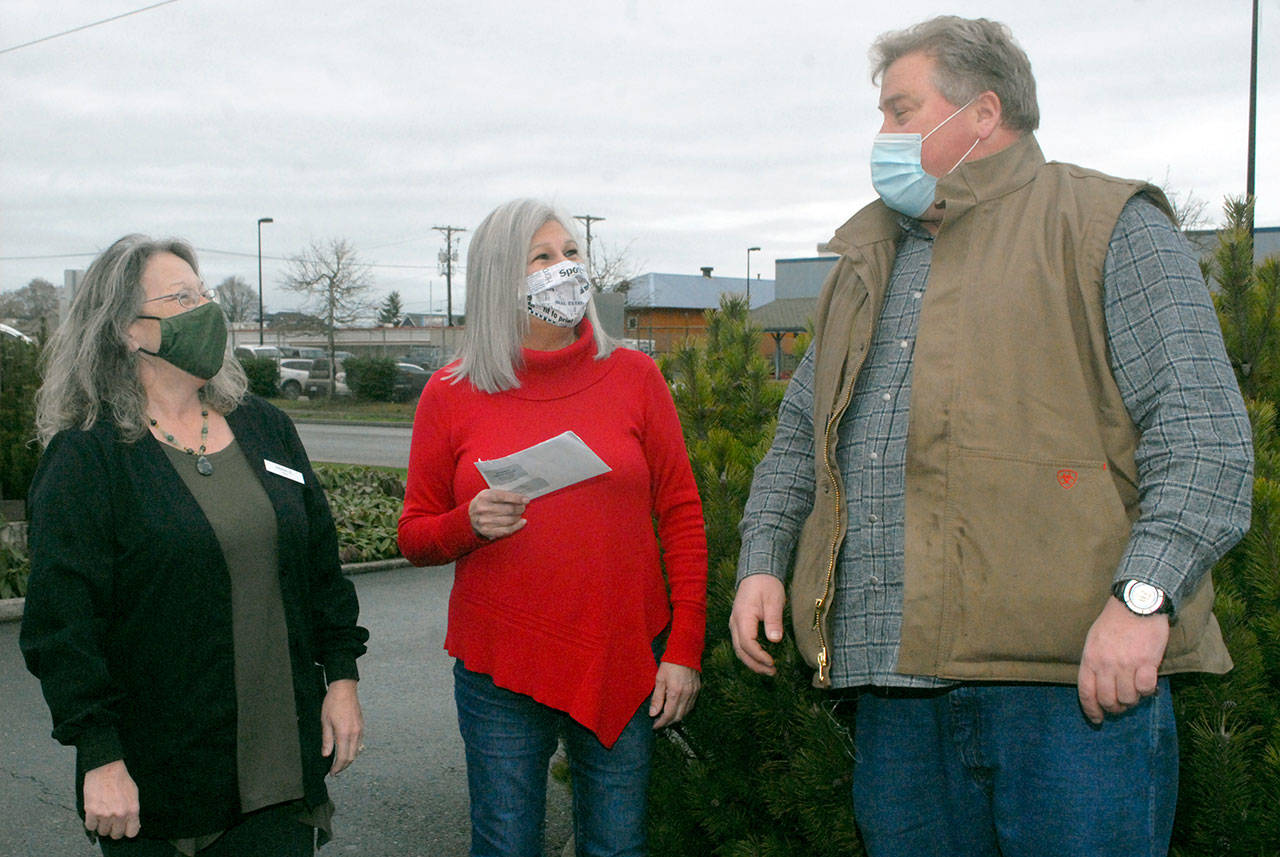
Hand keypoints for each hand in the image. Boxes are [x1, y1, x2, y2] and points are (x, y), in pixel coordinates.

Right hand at [83, 759, 139, 839]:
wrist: (106, 769)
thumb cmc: (120, 780)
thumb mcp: (134, 795)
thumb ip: (133, 811)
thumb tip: (132, 824)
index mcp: (132, 810)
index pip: (131, 833)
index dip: (126, 831)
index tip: (123, 827)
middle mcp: (120, 814)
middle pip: (115, 835)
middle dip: (113, 829)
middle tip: (111, 820)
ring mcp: (105, 814)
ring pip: (102, 832)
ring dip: (101, 825)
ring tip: (103, 813)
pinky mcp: (92, 812)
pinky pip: (90, 827)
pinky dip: (91, 822)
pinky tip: (95, 812)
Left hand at [321, 679, 363, 774]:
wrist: (344, 689)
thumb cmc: (332, 703)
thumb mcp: (325, 722)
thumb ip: (327, 740)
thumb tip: (326, 755)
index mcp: (344, 733)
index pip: (342, 757)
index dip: (337, 768)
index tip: (332, 773)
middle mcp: (354, 733)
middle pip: (351, 757)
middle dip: (343, 766)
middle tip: (335, 771)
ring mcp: (360, 730)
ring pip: (356, 751)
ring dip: (349, 759)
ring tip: (340, 763)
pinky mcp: (361, 726)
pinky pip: (359, 743)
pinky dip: (353, 750)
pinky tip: (346, 750)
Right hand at [468, 489, 528, 539]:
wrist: (470, 516)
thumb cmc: (484, 502)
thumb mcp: (489, 493)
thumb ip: (503, 494)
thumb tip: (522, 498)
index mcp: (484, 496)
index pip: (504, 497)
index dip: (517, 498)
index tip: (526, 500)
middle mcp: (483, 509)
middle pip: (509, 509)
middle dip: (520, 508)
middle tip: (523, 507)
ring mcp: (484, 521)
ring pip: (509, 520)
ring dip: (518, 516)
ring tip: (520, 513)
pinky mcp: (487, 531)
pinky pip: (506, 530)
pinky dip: (517, 526)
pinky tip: (522, 522)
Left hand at [650, 662, 699, 728]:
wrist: (686, 652)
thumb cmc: (670, 664)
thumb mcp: (659, 679)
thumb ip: (657, 698)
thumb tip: (653, 713)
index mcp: (675, 693)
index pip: (669, 715)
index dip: (661, 723)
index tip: (655, 726)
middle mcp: (686, 695)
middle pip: (678, 717)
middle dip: (668, 722)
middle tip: (659, 722)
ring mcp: (693, 693)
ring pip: (685, 713)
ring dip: (676, 717)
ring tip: (666, 717)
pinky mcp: (697, 690)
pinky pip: (691, 706)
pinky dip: (683, 710)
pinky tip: (676, 708)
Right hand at [729, 574, 785, 674]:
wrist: (757, 573)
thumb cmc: (766, 584)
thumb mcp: (774, 600)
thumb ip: (774, 620)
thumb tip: (775, 640)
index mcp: (743, 617)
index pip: (747, 643)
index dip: (759, 656)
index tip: (772, 663)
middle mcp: (735, 622)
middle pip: (740, 650)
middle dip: (755, 664)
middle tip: (772, 672)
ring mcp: (735, 624)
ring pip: (739, 649)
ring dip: (752, 662)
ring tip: (768, 670)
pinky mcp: (739, 624)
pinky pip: (741, 644)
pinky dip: (750, 655)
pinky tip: (761, 659)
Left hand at [1077, 596, 1169, 724]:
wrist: (1136, 604)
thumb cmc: (1114, 623)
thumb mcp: (1093, 640)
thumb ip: (1094, 663)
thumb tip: (1097, 687)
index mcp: (1090, 658)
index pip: (1086, 692)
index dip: (1091, 710)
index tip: (1097, 719)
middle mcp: (1106, 664)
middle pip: (1108, 700)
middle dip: (1114, 709)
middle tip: (1120, 706)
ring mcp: (1126, 664)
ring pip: (1128, 698)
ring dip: (1132, 700)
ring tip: (1134, 692)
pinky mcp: (1147, 662)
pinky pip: (1146, 688)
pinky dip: (1147, 690)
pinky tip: (1147, 683)